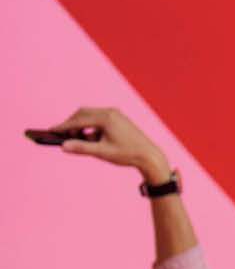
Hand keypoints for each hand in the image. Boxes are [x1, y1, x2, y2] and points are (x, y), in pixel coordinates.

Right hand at [49, 108, 170, 183]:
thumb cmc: (127, 154)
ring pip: (90, 115)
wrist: (149, 155)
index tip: (51, 131)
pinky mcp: (118, 118)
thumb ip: (81, 148)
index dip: (63, 126)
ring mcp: (116, 114)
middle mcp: (111, 112)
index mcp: (106, 118)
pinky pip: (98, 119)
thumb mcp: (102, 152)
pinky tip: (89, 138)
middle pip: (82, 114)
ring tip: (74, 139)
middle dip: (70, 124)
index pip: (78, 120)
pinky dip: (90, 126)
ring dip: (80, 125)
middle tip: (60, 135)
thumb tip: (63, 146)